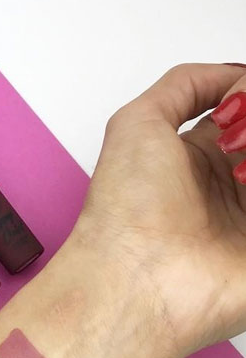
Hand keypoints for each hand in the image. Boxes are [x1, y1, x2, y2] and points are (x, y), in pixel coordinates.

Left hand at [72, 63, 245, 357]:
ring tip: (240, 177)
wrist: (133, 280)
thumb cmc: (125, 211)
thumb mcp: (136, 123)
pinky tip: (245, 190)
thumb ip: (184, 85)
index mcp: (201, 159)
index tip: (234, 113)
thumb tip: (236, 77)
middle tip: (236, 145)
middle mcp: (231, 187)